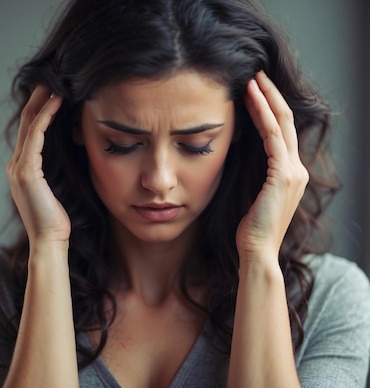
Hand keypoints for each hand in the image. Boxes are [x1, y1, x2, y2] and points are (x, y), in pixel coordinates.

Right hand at [7, 85, 70, 246]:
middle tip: (53, 78)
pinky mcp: (26, 171)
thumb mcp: (58, 188)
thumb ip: (57, 169)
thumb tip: (72, 150)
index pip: (30, 130)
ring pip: (29, 123)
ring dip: (42, 101)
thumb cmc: (57, 220)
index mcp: (23, 169)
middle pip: (26, 121)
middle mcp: (16, 165)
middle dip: (39, 98)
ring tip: (56, 84)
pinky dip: (46, 116)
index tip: (54, 91)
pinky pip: (36, 135)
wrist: (50, 241)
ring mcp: (18, 168)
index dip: (40, 109)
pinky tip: (58, 102)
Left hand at [236, 71, 308, 261]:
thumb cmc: (248, 227)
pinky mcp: (283, 175)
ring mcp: (293, 171)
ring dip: (266, 98)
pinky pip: (273, 137)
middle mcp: (296, 169)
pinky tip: (251, 98)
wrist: (256, 250)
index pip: (281, 131)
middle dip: (270, 95)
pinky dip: (263, 115)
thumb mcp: (251, 194)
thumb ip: (252, 174)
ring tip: (252, 78)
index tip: (253, 90)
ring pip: (281, 123)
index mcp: (289, 173)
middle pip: (286, 121)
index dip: (268, 108)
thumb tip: (237, 156)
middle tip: (255, 74)